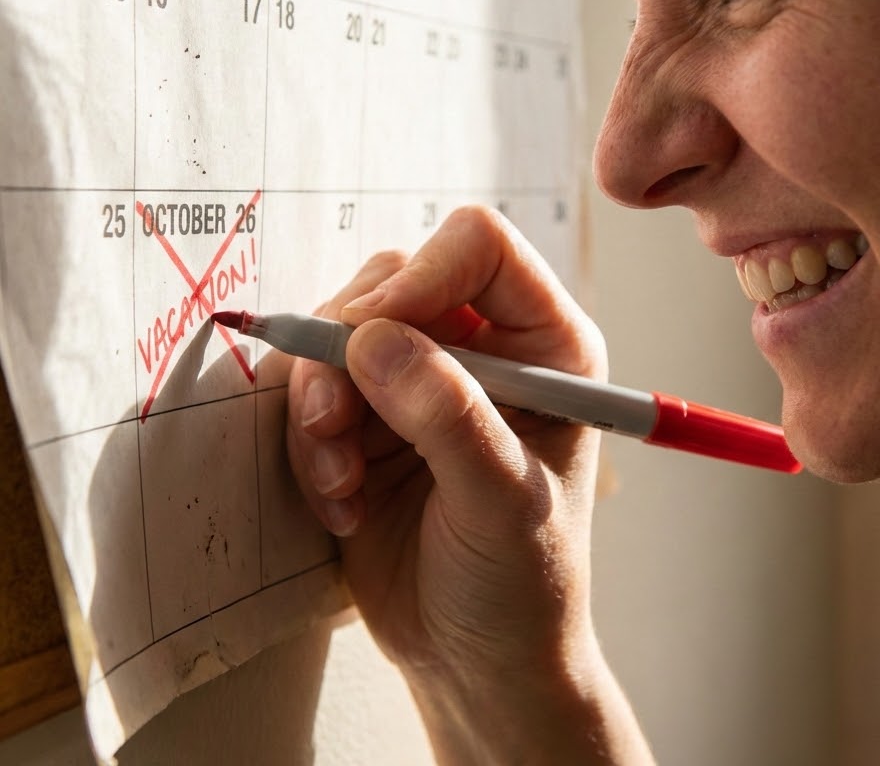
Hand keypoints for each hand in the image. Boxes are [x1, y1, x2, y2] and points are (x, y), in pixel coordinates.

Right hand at [286, 206, 605, 678]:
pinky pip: (311, 386)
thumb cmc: (521, 582)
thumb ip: (446, 416)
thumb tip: (374, 338)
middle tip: (336, 424)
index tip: (371, 336)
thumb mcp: (501, 502)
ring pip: (339, 328)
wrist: (476, 657)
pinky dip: (309, 439)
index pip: (478, 248)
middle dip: (348, 347)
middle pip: (392, 278)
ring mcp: (419, 376)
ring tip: (341, 480)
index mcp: (544, 343)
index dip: (421, 276)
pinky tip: (339, 499)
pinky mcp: (368, 414)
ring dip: (320, 401)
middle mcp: (481, 344)